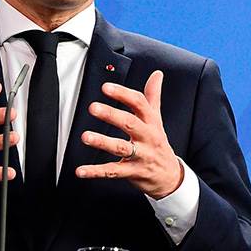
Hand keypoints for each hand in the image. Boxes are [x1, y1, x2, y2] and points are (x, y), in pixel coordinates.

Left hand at [78, 70, 183, 198]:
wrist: (170, 177)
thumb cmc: (158, 145)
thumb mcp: (157, 120)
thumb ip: (153, 97)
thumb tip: (157, 74)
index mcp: (152, 122)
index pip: (140, 104)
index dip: (123, 94)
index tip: (106, 87)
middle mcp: (147, 137)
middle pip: (130, 123)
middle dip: (112, 115)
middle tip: (93, 107)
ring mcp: (141, 156)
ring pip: (121, 148)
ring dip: (103, 142)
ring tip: (85, 136)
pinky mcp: (132, 173)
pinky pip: (113, 172)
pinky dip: (95, 172)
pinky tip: (80, 170)